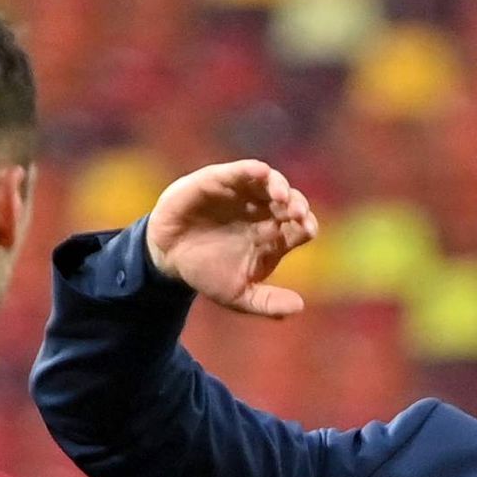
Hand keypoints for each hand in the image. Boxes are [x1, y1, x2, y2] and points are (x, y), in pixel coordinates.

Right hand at [145, 161, 320, 318]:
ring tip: (281, 197)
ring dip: (279, 186)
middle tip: (298, 214)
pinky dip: (251, 169)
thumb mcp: (237, 296)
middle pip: (291, 202)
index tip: (306, 231)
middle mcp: (263, 212)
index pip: (300, 227)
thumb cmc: (207, 273)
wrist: (169, 259)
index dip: (307, 226)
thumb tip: (299, 307)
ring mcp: (244, 195)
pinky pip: (240, 171)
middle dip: (298, 206)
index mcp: (274, 237)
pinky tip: (259, 172)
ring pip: (271, 182)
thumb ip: (267, 303)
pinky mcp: (221, 181)